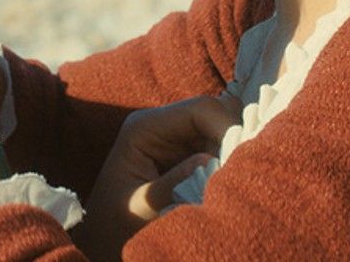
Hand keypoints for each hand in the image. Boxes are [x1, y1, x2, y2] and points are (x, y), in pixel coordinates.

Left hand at [76, 94, 241, 259]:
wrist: (105, 241)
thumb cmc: (116, 225)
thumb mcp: (143, 207)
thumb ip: (174, 183)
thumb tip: (210, 159)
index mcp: (145, 127)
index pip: (199, 109)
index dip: (227, 126)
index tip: (243, 158)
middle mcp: (163, 125)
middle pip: (215, 115)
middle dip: (234, 138)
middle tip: (244, 170)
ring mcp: (176, 140)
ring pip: (222, 131)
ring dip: (234, 151)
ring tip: (237, 179)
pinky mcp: (187, 157)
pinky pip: (219, 150)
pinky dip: (229, 162)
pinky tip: (229, 182)